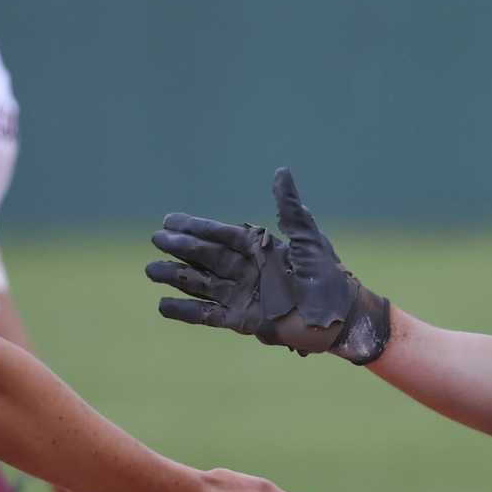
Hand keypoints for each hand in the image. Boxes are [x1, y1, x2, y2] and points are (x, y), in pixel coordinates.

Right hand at [146, 167, 391, 364]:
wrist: (340, 317)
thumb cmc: (328, 276)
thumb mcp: (308, 239)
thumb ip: (289, 209)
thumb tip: (280, 171)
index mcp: (260, 248)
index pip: (221, 235)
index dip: (196, 227)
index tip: (169, 219)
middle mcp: (247, 270)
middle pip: (207, 257)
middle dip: (181, 248)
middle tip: (156, 239)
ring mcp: (243, 295)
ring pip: (202, 284)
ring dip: (177, 277)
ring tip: (152, 271)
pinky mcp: (243, 320)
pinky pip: (209, 314)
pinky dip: (186, 311)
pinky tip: (163, 305)